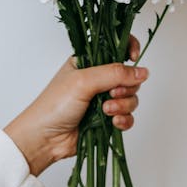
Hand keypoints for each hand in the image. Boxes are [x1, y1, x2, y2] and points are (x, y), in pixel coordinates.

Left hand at [4, 35, 147, 176]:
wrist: (44, 138)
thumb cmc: (54, 105)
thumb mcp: (84, 81)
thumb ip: (114, 73)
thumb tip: (142, 71)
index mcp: (90, 61)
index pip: (116, 47)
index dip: (129, 49)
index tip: (133, 59)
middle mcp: (99, 78)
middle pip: (129, 76)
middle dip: (125, 86)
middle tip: (111, 94)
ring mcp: (104, 99)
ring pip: (131, 97)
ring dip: (123, 105)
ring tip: (106, 111)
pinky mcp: (107, 119)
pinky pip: (128, 116)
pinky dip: (124, 120)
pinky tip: (113, 123)